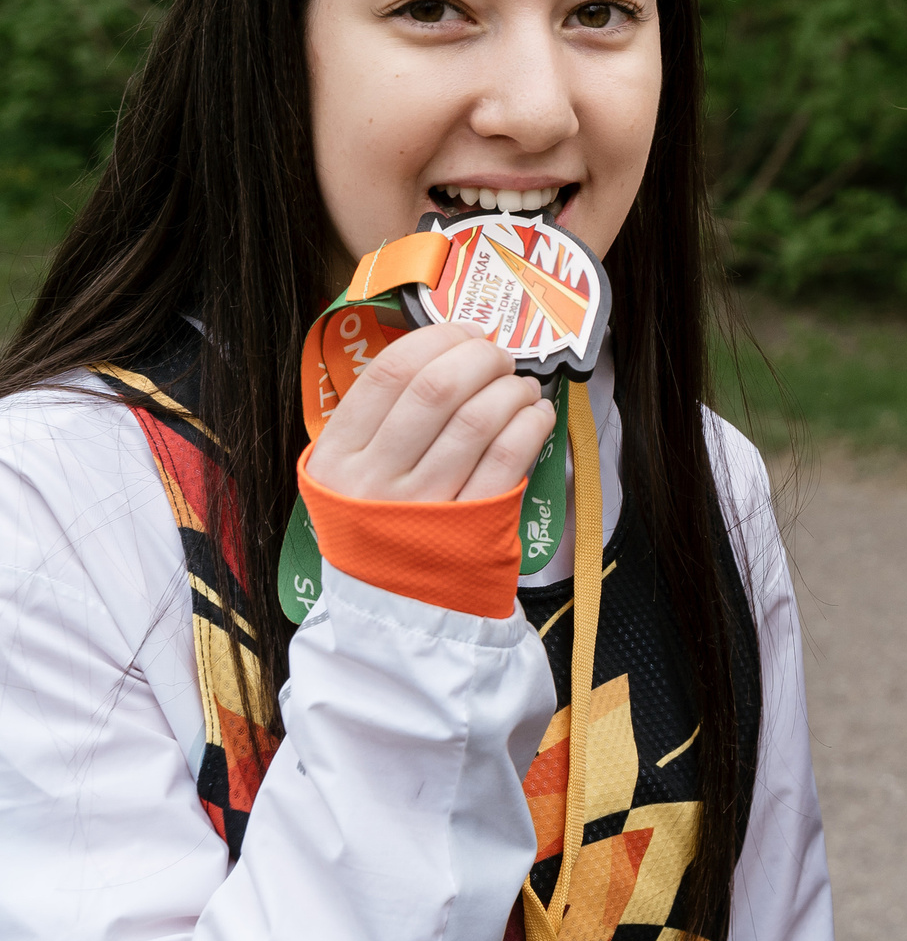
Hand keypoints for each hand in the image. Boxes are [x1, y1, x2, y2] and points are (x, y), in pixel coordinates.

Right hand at [304, 323, 556, 501]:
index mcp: (337, 457)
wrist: (395, 607)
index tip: (466, 332)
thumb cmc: (380, 523)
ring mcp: (425, 505)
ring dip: (512, 388)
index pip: (390, 372)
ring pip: (480, 418)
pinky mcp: (472, 525)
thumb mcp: (349, 474)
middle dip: (481, 357)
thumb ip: (378, 417)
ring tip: (521, 387)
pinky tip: (536, 415)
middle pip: (439, 387)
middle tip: (499, 357)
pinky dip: (532, 422)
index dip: (439, 338)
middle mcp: (376, 480)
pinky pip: (510, 455)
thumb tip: (444, 347)